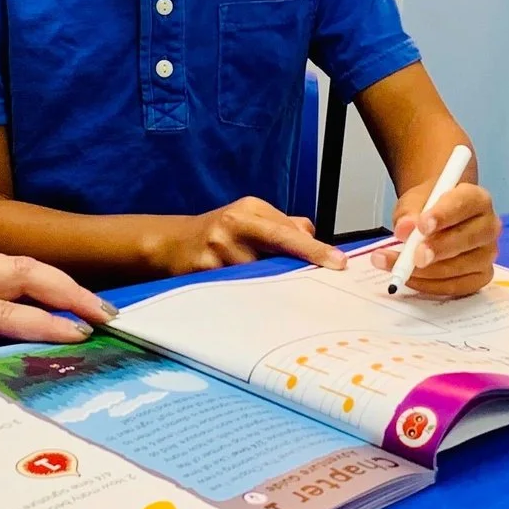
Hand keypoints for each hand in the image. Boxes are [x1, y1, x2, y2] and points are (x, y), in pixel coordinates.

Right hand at [156, 199, 346, 277]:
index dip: (314, 250)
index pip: (287, 232)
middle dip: (296, 269)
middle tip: (318, 283)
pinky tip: (253, 297)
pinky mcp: (206, 275)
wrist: (172, 244)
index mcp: (247, 211)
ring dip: (272, 285)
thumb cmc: (218, 231)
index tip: (337, 262)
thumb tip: (311, 236)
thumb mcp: (249, 215)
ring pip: (261, 277)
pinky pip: (240, 291)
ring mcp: (217, 253)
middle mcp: (231, 228)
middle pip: (277, 255)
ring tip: (269, 287)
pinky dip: (251, 294)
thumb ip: (281, 224)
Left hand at [365, 179, 499, 296]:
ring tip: (399, 268)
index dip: (443, 216)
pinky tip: (412, 279)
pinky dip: (431, 285)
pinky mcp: (481, 276)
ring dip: (428, 271)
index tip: (421, 226)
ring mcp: (487, 253)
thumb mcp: (414, 203)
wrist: (437, 221)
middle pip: (468, 238)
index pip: (464, 204)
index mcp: (477, 199)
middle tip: (415, 256)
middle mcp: (489, 226)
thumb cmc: (428, 209)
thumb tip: (404, 229)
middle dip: (438, 249)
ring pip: (461, 266)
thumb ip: (408, 214)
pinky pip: (457, 286)